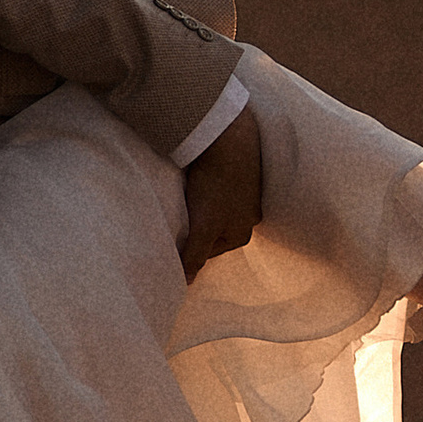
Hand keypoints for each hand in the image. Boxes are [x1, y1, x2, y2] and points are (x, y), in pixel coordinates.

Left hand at [180, 106, 262, 278]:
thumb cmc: (217, 185)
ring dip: (201, 205)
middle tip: (177, 217)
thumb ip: (194, 256)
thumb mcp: (204, 226)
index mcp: (242, 233)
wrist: (230, 138)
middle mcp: (250, 215)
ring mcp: (247, 192)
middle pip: (214, 229)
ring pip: (216, 208)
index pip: (209, 251)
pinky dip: (207, 186)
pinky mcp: (240, 171)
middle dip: (196, 226)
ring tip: (185, 197)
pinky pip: (219, 186)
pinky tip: (195, 179)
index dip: (189, 247)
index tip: (172, 240)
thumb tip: (186, 283)